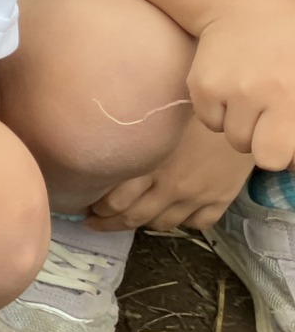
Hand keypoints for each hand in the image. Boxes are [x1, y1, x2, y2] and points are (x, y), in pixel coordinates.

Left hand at [89, 116, 254, 232]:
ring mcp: (197, 196)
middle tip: (95, 222)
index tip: (87, 207)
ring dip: (143, 224)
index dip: (98, 208)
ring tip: (129, 219)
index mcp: (151, 166)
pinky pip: (198, 224)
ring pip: (163, 224)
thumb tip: (102, 152)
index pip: (115, 201)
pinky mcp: (221, 199)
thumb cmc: (192, 107)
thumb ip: (132, 144)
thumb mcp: (154, 123)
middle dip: (109, 223)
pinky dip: (183, 222)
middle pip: (133, 217)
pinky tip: (173, 214)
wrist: (243, 110)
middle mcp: (172, 187)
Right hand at [189, 0, 294, 168]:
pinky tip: (231, 89)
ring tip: (251, 97)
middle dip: (263, 144)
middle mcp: (259, 93)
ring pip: (232, 138)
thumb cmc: (287, 46)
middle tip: (269, 120)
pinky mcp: (200, 87)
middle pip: (255, 152)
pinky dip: (219, 113)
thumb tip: (293, 161)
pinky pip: (210, 122)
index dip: (284, 154)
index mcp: (293, 95)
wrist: (242, 8)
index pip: (278, 156)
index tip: (286, 139)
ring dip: (242, 126)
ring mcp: (227, 90)